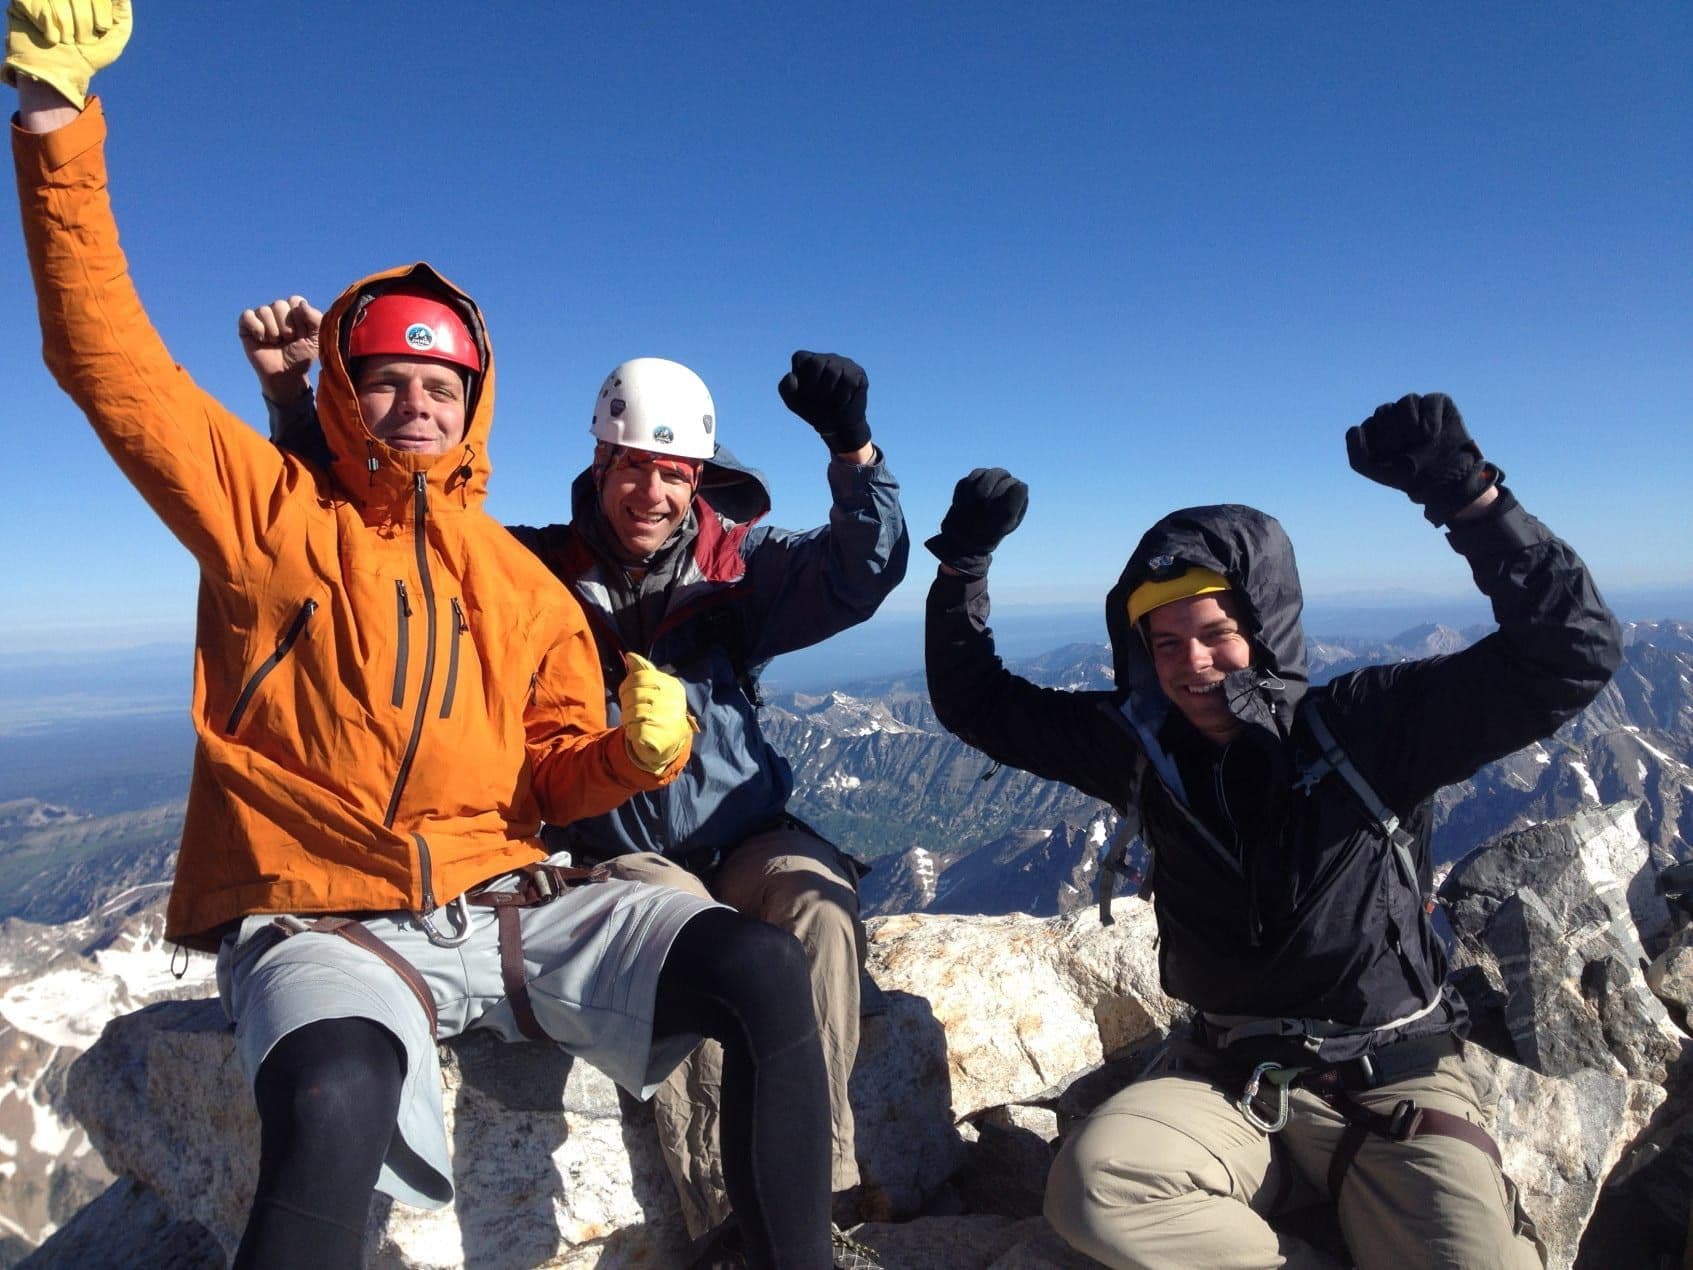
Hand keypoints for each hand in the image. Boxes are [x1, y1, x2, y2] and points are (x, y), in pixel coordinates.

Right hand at [3, 0, 131, 109]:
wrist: (60, 75)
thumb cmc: (89, 55)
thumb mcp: (115, 35)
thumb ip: (121, 10)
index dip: (101, 10)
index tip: (101, 28)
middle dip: (84, 22)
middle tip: (82, 39)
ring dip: (66, 28)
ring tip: (66, 40)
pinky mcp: (21, 1)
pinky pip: (36, 3)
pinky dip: (48, 27)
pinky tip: (50, 38)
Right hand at [238, 296, 321, 403]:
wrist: (286, 375)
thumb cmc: (301, 357)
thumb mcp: (316, 338)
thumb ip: (315, 318)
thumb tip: (301, 304)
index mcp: (294, 310)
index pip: (295, 300)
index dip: (299, 320)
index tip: (302, 335)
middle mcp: (277, 311)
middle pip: (279, 304)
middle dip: (286, 327)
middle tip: (288, 340)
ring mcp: (261, 317)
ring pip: (264, 310)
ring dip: (273, 331)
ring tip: (276, 342)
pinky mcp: (246, 326)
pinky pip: (247, 316)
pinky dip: (257, 328)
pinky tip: (262, 340)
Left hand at [617, 653, 693, 774]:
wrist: (669, 742)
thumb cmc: (658, 711)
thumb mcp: (654, 689)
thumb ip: (643, 672)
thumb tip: (630, 655)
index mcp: (673, 686)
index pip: (640, 677)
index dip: (627, 685)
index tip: (627, 695)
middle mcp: (673, 701)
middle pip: (633, 694)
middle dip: (626, 704)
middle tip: (632, 712)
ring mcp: (668, 719)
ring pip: (631, 712)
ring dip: (627, 719)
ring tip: (635, 722)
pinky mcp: (659, 736)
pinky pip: (632, 728)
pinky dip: (630, 731)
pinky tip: (637, 732)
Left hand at [777, 351, 870, 455]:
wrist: (836, 426)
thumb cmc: (813, 409)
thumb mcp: (793, 402)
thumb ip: (785, 388)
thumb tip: (792, 376)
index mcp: (809, 360)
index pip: (801, 358)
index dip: (803, 379)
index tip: (806, 393)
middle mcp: (827, 357)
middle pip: (818, 362)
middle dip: (816, 386)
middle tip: (819, 399)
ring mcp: (844, 363)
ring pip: (834, 370)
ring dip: (829, 393)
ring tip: (831, 400)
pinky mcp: (858, 373)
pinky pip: (849, 380)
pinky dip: (843, 397)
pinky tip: (843, 402)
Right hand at [924, 467, 1028, 577]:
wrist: (961, 541)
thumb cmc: (986, 534)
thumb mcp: (1002, 524)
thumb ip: (1012, 504)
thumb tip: (1020, 485)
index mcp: (1016, 501)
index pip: (1015, 485)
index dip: (1003, 493)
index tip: (994, 509)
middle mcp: (1003, 490)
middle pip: (1000, 473)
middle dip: (988, 484)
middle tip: (980, 499)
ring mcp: (986, 487)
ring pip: (982, 472)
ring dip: (973, 488)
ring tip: (969, 504)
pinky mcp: (970, 487)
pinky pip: (966, 480)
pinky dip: (962, 492)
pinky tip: (961, 505)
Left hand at [1345, 392, 1498, 525]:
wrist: (1444, 480)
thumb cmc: (1410, 475)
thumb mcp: (1376, 471)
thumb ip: (1357, 455)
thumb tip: (1355, 428)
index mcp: (1378, 429)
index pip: (1368, 425)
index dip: (1378, 443)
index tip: (1390, 458)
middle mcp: (1396, 415)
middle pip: (1384, 410)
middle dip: (1394, 435)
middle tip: (1407, 451)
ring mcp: (1417, 408)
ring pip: (1407, 401)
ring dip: (1411, 426)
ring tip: (1421, 441)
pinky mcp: (1439, 403)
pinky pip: (1429, 400)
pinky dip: (1430, 420)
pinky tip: (1433, 434)